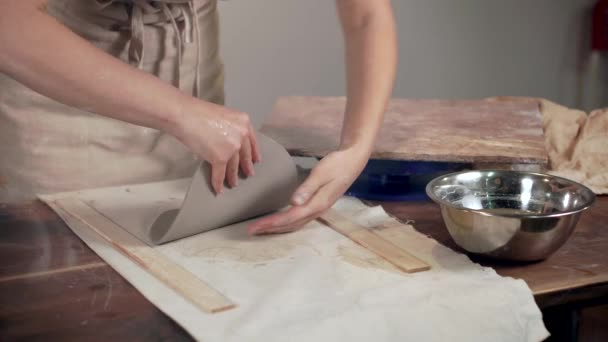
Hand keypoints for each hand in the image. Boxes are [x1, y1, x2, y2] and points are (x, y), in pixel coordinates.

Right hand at [172, 98, 260, 193]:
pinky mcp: (220, 158)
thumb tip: (227, 143)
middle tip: (248, 173)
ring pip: (233, 166)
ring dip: (232, 176)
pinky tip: (219, 188)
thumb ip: (230, 129)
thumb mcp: (222, 116)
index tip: (256, 160)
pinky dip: (218, 182)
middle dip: (246, 166)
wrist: (184, 115)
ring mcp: (232, 147)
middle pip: (244, 155)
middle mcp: (241, 135)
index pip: (252, 141)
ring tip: (232, 183)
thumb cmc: (196, 112)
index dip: (254, 153)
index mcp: (243, 122)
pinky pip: (220, 174)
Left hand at [247, 146, 369, 234]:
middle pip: (290, 224)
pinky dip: (287, 223)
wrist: (353, 161)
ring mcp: (319, 209)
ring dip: (278, 228)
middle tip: (251, 231)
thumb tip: (292, 202)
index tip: (254, 226)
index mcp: (317, 204)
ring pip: (295, 224)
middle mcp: (317, 210)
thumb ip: (308, 187)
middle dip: (270, 229)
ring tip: (262, 229)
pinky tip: (280, 221)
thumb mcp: (322, 173)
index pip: (289, 217)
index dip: (271, 223)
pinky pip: (299, 219)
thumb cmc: (337, 164)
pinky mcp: (318, 205)